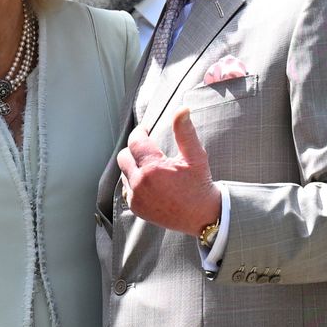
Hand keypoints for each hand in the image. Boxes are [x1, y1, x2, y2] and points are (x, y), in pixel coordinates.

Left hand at [117, 107, 220, 235]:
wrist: (202, 216)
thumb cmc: (200, 185)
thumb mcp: (196, 157)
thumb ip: (185, 132)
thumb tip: (182, 109)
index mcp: (153, 168)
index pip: (135, 141)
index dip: (140, 132)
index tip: (145, 129)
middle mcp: (140, 183)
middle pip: (124, 156)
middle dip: (134, 150)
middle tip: (149, 150)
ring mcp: (136, 197)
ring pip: (124, 172)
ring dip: (134, 167)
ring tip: (153, 169)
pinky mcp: (135, 207)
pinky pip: (127, 188)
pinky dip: (135, 183)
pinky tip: (151, 184)